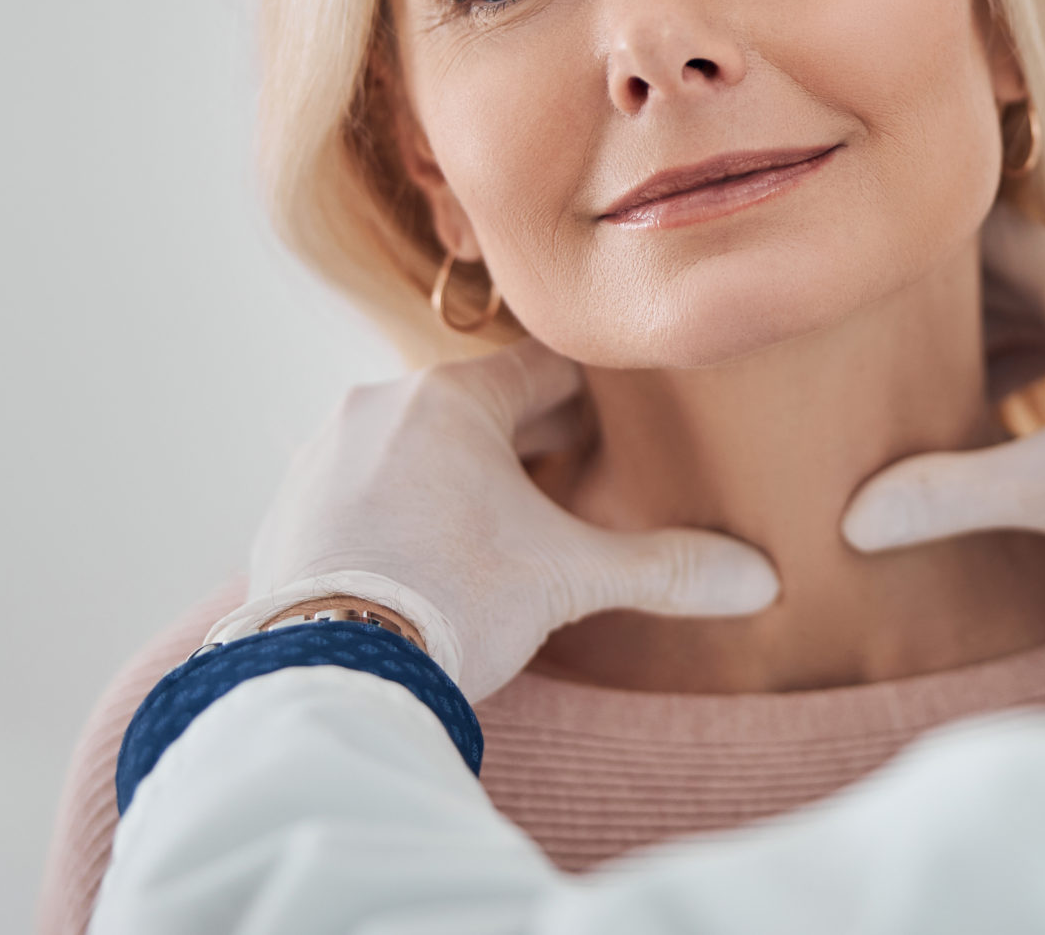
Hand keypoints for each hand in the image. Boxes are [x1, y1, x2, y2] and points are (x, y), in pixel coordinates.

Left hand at [223, 339, 777, 702]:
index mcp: (450, 399)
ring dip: (455, 477)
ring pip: (411, 449)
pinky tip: (426, 560)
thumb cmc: (454, 599)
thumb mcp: (571, 578)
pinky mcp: (284, 515)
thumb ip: (666, 569)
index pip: (542, 371)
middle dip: (524, 442)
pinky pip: (359, 494)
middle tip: (573, 481)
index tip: (619, 420)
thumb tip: (760, 579)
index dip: (592, 398)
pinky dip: (398, 513)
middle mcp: (376, 409)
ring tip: (498, 527)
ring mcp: (319, 460)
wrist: (327, 672)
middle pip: (474, 409)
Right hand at [843, 209, 1044, 581]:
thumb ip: (956, 495)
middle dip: (945, 299)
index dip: (922, 248)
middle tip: (861, 324)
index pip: (990, 234)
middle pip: (1016, 273)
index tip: (857, 261)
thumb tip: (853, 515)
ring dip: (989, 339)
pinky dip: (1033, 367)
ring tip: (910, 373)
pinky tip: (994, 417)